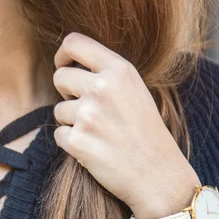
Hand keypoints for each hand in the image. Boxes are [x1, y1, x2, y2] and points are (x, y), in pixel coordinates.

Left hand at [52, 32, 200, 218]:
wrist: (159, 176)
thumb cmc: (147, 132)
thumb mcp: (135, 90)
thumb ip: (106, 73)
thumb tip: (68, 63)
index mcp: (119, 70)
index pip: (73, 43)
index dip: (62, 55)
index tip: (64, 65)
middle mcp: (102, 88)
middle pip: (59, 77)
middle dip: (67, 92)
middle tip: (89, 109)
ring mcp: (88, 115)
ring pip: (59, 110)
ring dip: (72, 122)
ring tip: (100, 133)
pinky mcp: (78, 141)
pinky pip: (59, 135)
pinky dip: (72, 143)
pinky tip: (95, 149)